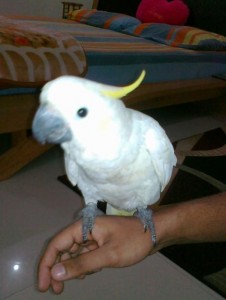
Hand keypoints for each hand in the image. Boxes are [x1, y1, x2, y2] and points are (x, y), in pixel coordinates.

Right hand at [38, 216, 153, 293]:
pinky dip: (83, 265)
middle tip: (56, 290)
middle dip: (58, 269)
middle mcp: (85, 229)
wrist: (154, 233)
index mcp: (84, 226)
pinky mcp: (100, 242)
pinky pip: (85, 254)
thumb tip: (55, 274)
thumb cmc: (132, 241)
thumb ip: (81, 264)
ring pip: (73, 253)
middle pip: (63, 249)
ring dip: (71, 268)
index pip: (57, 244)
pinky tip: (88, 273)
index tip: (44, 285)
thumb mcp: (107, 255)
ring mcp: (93, 236)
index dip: (47, 264)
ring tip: (72, 284)